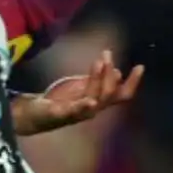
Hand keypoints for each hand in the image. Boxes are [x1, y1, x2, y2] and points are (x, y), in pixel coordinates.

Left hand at [14, 50, 143, 135]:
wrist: (33, 114)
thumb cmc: (59, 101)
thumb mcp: (81, 87)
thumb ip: (98, 81)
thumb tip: (116, 72)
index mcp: (98, 102)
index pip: (121, 95)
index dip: (132, 83)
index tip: (140, 66)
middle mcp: (91, 110)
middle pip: (109, 95)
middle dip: (110, 75)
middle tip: (106, 56)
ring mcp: (76, 114)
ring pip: (94, 98)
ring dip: (98, 80)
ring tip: (98, 62)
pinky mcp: (58, 116)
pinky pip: (73, 112)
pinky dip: (83, 107)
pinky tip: (90, 101)